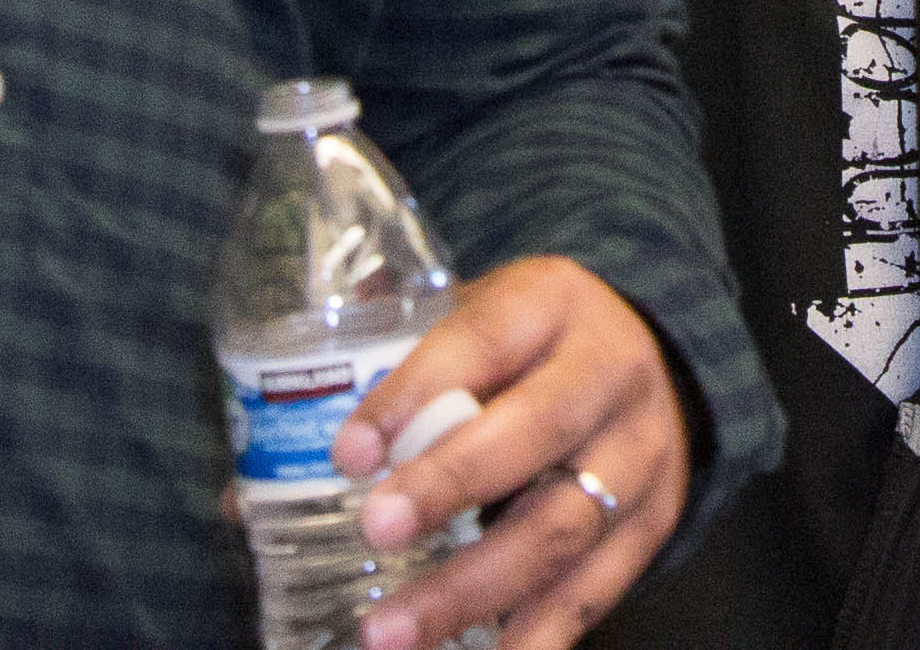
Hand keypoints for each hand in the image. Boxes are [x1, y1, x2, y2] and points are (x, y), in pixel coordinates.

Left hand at [326, 257, 684, 648]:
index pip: (481, 340)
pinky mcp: (654, 521)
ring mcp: (640, 453)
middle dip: (450, 485)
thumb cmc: (529, 348)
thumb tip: (265, 487)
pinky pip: (595, 588)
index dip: (414, 395)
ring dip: (474, 588)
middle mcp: (609, 372)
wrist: (649, 361)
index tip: (349, 455)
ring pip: (563, 526)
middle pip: (535, 431)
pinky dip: (537, 632)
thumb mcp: (477, 321)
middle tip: (377, 530)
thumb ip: (390, 380)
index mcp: (550, 303)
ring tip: (395, 632)